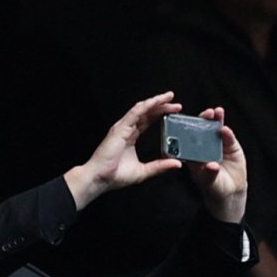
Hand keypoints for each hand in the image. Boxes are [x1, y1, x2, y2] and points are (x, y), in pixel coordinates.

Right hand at [64, 91, 182, 209]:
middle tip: (177, 104)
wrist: (100, 178)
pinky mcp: (120, 128)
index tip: (174, 112)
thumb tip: (176, 163)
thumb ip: (159, 166)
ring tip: (169, 98)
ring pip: (141, 109)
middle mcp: (126, 130)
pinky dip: (146, 106)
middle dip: (162, 106)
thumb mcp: (144, 171)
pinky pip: (135, 112)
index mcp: (130, 138)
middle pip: (146, 113)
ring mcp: (122, 127)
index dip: (160, 114)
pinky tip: (156, 102)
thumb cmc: (114, 176)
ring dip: (156, 102)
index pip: (148, 121)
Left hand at [186, 107, 246, 222]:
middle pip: (202, 129)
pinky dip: (227, 133)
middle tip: (206, 113)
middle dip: (203, 119)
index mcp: (192, 153)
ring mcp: (217, 144)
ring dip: (216, 120)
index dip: (187, 127)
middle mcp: (203, 146)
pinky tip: (226, 129)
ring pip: (215, 129)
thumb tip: (212, 166)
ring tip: (217, 112)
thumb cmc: (213, 186)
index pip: (187, 137)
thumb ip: (210, 173)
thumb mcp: (209, 182)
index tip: (185, 120)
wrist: (230, 191)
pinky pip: (228, 138)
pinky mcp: (230, 146)